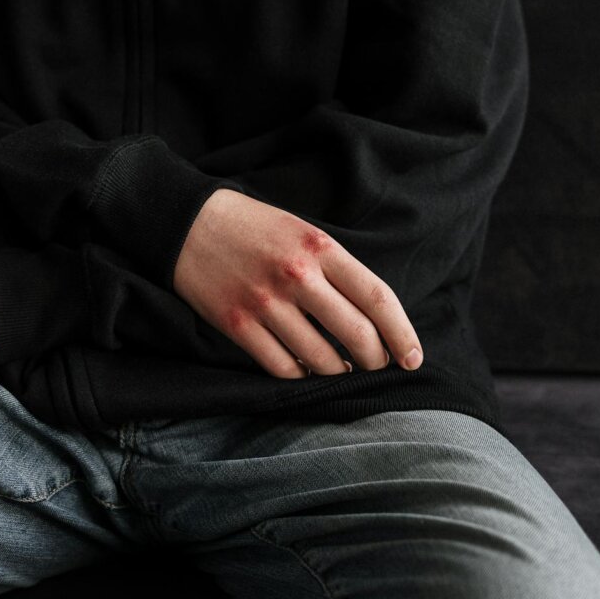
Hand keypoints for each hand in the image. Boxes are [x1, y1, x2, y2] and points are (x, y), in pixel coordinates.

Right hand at [173, 189, 422, 378]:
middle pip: (357, 334)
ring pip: (321, 359)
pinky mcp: (237, 324)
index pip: (378, 298)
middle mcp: (297, 276)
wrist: (186, 224)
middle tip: (376, 365)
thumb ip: (336, 269)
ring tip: (339, 368)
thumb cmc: (253, 228)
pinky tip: (304, 367)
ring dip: (338, 371)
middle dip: (375, 359)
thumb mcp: (303, 232)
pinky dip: (300, 374)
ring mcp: (265, 303)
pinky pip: (282, 367)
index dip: (402, 334)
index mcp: (320, 248)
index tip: (412, 358)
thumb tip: (371, 317)